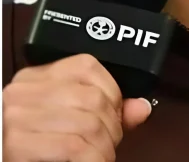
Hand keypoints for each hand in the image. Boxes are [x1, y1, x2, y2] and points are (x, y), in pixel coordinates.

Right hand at [3, 54, 152, 160]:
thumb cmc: (34, 148)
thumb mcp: (66, 124)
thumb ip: (105, 113)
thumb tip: (140, 107)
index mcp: (35, 79)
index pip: (87, 66)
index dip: (112, 92)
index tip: (115, 116)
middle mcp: (22, 92)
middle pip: (93, 98)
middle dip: (112, 127)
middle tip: (107, 146)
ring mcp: (16, 116)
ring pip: (88, 123)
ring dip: (104, 148)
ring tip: (100, 158)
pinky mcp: (15, 143)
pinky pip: (73, 146)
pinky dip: (93, 159)